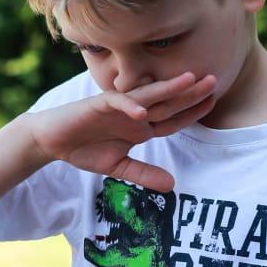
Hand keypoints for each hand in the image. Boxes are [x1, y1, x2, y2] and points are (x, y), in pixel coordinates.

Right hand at [24, 72, 216, 191]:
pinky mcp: (98, 104)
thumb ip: (144, 174)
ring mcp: (118, 107)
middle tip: (214, 80)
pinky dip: (129, 106)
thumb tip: (172, 186)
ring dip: (167, 89)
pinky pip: (117, 103)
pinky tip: (142, 111)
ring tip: (188, 81)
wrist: (52, 140)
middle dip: (190, 93)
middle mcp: (134, 113)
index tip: (214, 103)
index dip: (192, 113)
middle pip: (167, 102)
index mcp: (142, 126)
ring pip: (148, 96)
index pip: (173, 118)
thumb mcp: (119, 168)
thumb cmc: (86, 149)